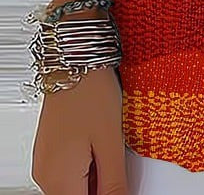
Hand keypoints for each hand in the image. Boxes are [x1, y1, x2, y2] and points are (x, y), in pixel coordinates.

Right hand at [31, 65, 128, 193]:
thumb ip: (114, 183)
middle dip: (101, 188)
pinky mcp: (50, 151)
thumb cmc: (91, 92)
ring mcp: (45, 163)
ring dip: (95, 179)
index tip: (119, 183)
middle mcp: (45, 176)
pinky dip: (87, 167)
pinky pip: (69, 173)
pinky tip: (99, 146)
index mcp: (59, 179)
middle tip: (118, 164)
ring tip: (109, 150)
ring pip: (74, 188)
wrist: (75, 60)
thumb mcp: (111, 142)